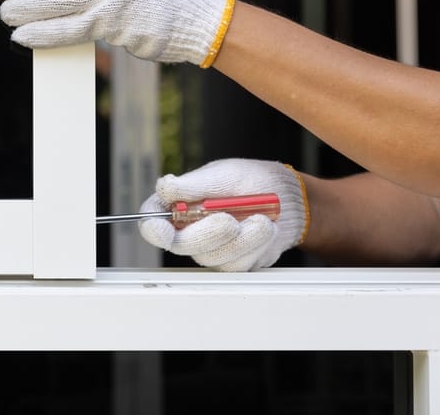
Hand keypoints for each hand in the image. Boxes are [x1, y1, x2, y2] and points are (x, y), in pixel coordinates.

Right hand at [138, 159, 309, 270]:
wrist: (287, 199)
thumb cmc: (251, 180)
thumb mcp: (224, 175)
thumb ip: (193, 185)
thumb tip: (164, 187)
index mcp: (177, 205)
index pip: (152, 221)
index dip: (152, 227)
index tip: (160, 228)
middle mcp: (189, 230)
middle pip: (179, 244)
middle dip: (206, 233)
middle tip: (228, 219)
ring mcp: (210, 249)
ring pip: (211, 257)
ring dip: (240, 238)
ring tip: (262, 219)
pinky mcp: (233, 263)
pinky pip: (236, 264)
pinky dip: (254, 246)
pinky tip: (264, 229)